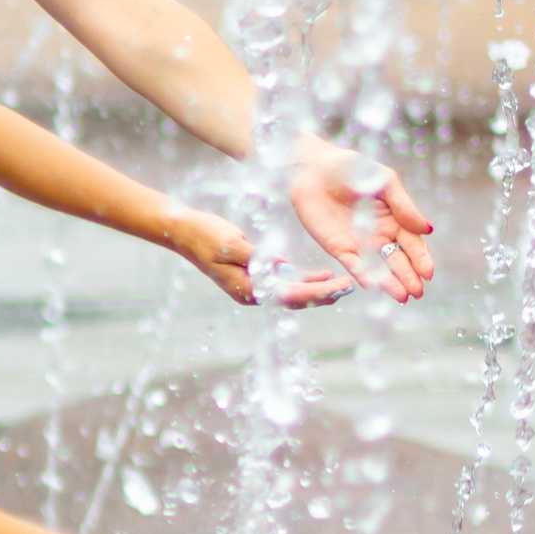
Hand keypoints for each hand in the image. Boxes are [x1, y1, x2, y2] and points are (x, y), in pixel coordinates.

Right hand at [167, 205, 349, 310]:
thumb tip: (283, 266)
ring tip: (341, 284)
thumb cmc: (206, 236)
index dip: (317, 292)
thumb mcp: (233, 244)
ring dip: (317, 289)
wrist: (185, 232)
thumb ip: (259, 258)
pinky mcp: (254, 277)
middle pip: (295, 300)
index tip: (339, 286)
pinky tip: (321, 275)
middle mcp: (252, 293)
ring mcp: (253, 287)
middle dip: (323, 295)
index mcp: (247, 289)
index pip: (289, 295)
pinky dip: (303, 280)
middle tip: (349, 287)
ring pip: (292, 294)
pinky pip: (284, 283)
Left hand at [288, 135, 434, 300]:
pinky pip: (353, 264)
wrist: (313, 168)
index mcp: (394, 218)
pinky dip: (363, 274)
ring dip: (390, 282)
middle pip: (398, 259)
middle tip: (418, 293)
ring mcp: (358, 243)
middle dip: (409, 276)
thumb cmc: (351, 169)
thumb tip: (428, 230)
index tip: (428, 273)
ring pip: (378, 267)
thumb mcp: (384, 183)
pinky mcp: (338, 247)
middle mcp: (378, 234)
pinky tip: (373, 285)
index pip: (412, 243)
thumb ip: (404, 206)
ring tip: (402, 297)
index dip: (421, 258)